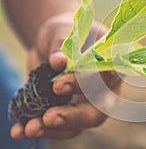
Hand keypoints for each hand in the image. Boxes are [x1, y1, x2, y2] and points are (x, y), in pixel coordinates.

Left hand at [11, 12, 121, 139]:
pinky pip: (62, 126)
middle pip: (98, 110)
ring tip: (30, 127)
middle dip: (74, 116)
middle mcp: (105, 88)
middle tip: (49, 117)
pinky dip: (44, 130)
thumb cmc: (65, 31)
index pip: (106, 77)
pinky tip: (21, 130)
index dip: (85, 84)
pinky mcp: (71, 110)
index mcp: (111, 63)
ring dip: (56, 128)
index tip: (58, 85)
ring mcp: (89, 102)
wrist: (53, 43)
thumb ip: (64, 43)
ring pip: (80, 124)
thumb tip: (59, 62)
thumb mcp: (64, 30)